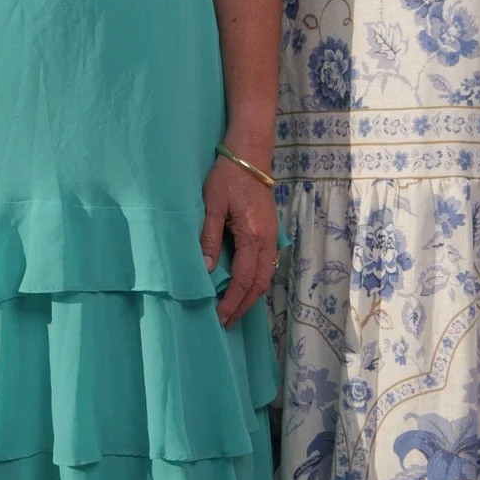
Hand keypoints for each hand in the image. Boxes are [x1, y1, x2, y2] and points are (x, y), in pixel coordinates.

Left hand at [201, 153, 277, 328]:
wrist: (250, 156)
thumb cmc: (227, 177)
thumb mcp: (211, 205)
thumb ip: (209, 238)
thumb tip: (207, 269)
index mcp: (252, 236)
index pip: (244, 279)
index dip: (232, 301)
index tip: (219, 317)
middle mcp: (267, 241)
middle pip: (259, 284)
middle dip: (243, 306)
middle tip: (226, 323)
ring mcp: (272, 238)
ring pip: (266, 277)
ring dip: (251, 297)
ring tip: (233, 311)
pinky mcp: (271, 234)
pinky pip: (267, 266)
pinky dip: (256, 283)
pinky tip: (244, 289)